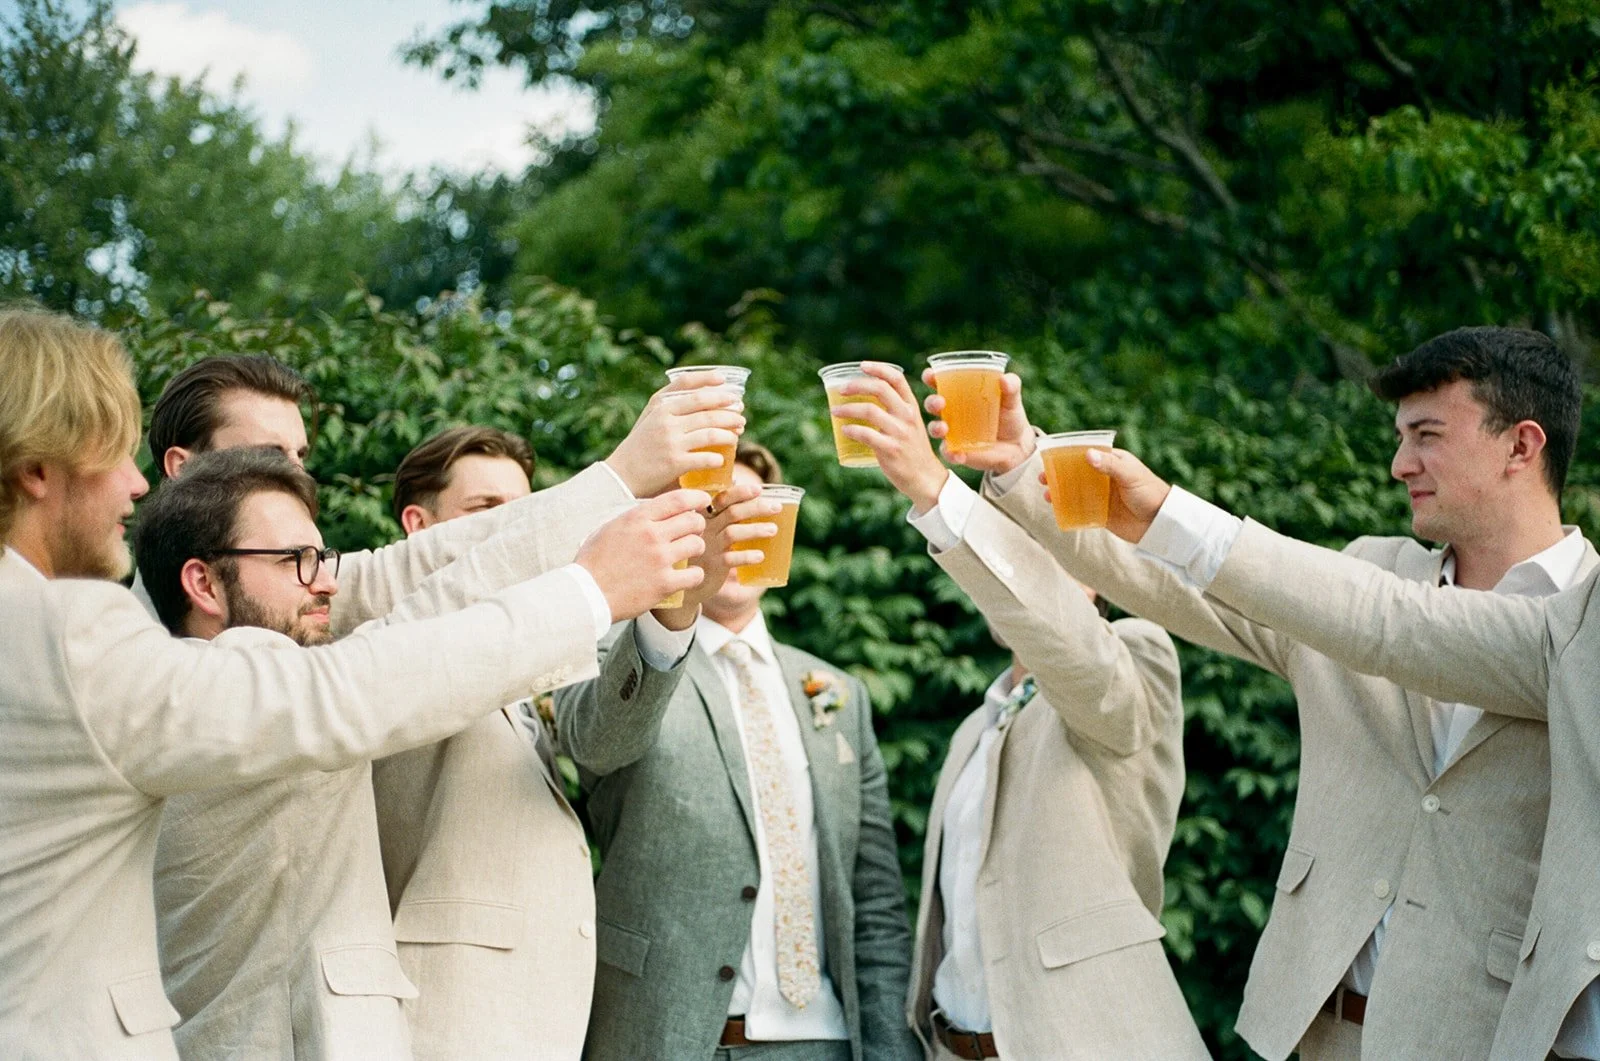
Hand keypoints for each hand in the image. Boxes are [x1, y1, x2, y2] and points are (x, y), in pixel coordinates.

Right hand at [576, 489, 709, 620]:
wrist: (587, 594)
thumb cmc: (594, 561)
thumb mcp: (610, 528)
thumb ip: (635, 518)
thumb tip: (655, 510)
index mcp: (637, 518)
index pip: (678, 499)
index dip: (697, 497)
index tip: (704, 501)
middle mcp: (652, 535)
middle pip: (694, 520)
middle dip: (698, 525)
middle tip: (693, 533)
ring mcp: (660, 559)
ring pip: (698, 545)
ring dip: (697, 548)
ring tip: (688, 554)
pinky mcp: (665, 584)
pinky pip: (695, 574)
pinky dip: (694, 575)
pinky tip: (686, 576)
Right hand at [605, 373, 745, 496]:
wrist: (621, 475)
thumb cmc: (640, 447)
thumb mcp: (650, 420)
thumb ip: (670, 408)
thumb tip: (703, 398)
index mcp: (659, 406)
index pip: (687, 385)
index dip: (708, 379)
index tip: (725, 381)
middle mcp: (666, 420)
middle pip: (706, 409)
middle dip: (729, 411)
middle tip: (741, 414)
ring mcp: (671, 441)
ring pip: (711, 433)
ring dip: (729, 434)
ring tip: (737, 436)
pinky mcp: (675, 463)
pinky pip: (705, 458)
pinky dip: (717, 458)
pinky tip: (722, 459)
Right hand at [651, 482, 779, 628]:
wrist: (680, 581)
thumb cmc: (696, 546)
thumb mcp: (703, 525)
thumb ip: (717, 505)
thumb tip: (737, 479)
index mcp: (703, 515)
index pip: (721, 498)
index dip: (740, 492)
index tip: (758, 489)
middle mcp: (704, 528)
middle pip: (732, 512)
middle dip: (756, 507)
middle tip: (776, 506)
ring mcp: (708, 547)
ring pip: (733, 533)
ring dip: (756, 530)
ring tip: (773, 529)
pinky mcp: (712, 566)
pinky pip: (731, 559)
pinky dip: (746, 556)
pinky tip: (760, 556)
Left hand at [831, 362, 948, 511]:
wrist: (925, 478)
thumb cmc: (912, 450)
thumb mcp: (910, 425)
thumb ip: (893, 412)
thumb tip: (863, 400)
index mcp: (912, 406)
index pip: (897, 378)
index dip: (878, 368)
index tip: (862, 365)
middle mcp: (907, 416)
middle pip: (880, 389)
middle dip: (856, 385)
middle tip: (841, 390)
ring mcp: (900, 432)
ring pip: (869, 410)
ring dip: (847, 408)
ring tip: (835, 411)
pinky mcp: (891, 449)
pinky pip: (866, 434)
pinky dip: (851, 429)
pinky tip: (844, 430)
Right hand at [923, 369, 1034, 474]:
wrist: (1017, 445)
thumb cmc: (1009, 415)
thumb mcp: (1012, 398)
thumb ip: (1011, 386)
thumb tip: (1004, 379)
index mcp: (960, 392)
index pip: (939, 381)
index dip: (931, 377)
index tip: (929, 376)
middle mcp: (951, 411)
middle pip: (932, 404)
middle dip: (932, 402)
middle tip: (940, 403)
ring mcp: (952, 432)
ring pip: (935, 428)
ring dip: (935, 427)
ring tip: (944, 429)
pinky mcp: (957, 450)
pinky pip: (948, 452)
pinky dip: (950, 453)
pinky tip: (959, 454)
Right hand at [1040, 448, 1171, 542]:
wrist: (1160, 523)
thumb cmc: (1150, 493)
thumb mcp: (1130, 475)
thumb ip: (1109, 465)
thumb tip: (1087, 454)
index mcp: (1113, 461)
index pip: (1086, 453)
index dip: (1067, 455)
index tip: (1050, 457)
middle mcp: (1105, 477)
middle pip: (1076, 473)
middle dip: (1058, 475)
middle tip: (1042, 478)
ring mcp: (1102, 495)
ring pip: (1075, 491)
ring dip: (1060, 492)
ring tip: (1046, 495)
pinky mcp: (1102, 513)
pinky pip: (1081, 509)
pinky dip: (1068, 509)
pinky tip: (1057, 509)